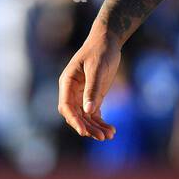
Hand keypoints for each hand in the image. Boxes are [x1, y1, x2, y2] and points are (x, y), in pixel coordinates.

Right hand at [57, 23, 119, 140]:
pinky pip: (94, 114)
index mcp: (67, 82)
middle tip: (102, 137)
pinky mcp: (93, 96)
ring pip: (85, 117)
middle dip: (88, 127)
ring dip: (95, 128)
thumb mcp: (97, 68)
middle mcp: (72, 91)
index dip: (74, 120)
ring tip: (109, 136)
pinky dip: (101, 122)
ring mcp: (82, 95)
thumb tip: (88, 111)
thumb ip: (92, 89)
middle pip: (76, 115)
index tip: (84, 131)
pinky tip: (112, 130)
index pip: (66, 106)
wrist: (108, 41)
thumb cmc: (100, 51)